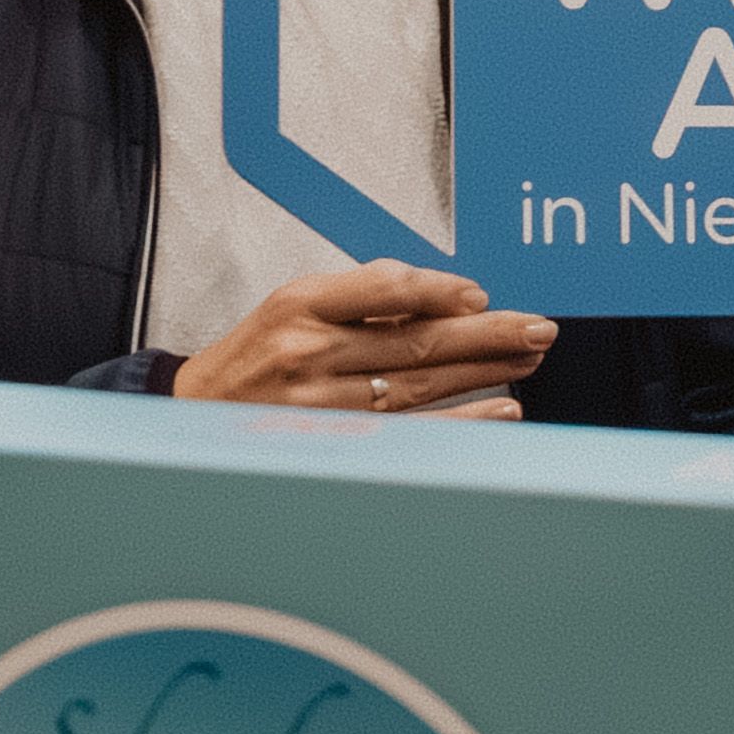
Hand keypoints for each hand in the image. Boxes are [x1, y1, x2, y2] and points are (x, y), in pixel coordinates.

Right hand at [177, 261, 552, 418]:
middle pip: (416, 341)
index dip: (440, 291)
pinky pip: (414, 431)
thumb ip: (359, 295)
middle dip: (488, 334)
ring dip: (485, 373)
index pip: (383, 290)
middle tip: (539, 328)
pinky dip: (463, 420)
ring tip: (531, 359)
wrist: (194, 416)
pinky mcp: (334, 443)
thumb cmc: (256, 355)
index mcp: (300, 304)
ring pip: (421, 385)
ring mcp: (323, 405)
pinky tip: (502, 410)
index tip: (481, 295)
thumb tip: (440, 293)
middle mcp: (310, 353)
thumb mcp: (291, 304)